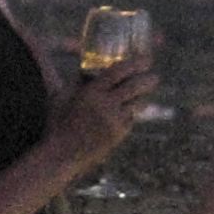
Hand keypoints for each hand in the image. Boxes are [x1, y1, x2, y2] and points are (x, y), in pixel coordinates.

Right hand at [49, 54, 154, 178]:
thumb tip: (86, 72)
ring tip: (145, 92)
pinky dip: (133, 113)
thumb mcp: (59, 98)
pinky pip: (131, 119)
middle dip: (148, 80)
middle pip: (135, 87)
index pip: (118, 72)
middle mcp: (107, 105)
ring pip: (137, 104)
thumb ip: (74, 83)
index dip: (134, 63)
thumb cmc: (57, 124)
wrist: (62, 155)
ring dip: (142, 96)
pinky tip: (133, 110)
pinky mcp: (119, 135)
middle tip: (155, 75)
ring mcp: (115, 121)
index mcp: (92, 92)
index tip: (146, 59)